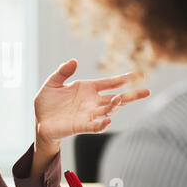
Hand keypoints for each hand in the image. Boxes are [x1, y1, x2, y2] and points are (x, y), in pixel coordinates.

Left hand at [34, 59, 149, 144]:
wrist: (39, 120)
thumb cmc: (47, 101)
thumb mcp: (52, 83)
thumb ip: (62, 72)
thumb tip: (73, 60)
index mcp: (87, 89)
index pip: (109, 83)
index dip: (123, 79)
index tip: (138, 75)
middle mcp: (91, 102)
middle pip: (116, 98)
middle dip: (131, 95)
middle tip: (147, 92)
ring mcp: (87, 114)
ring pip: (107, 110)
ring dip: (114, 106)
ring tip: (119, 99)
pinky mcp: (80, 126)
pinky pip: (94, 126)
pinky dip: (101, 124)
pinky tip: (108, 120)